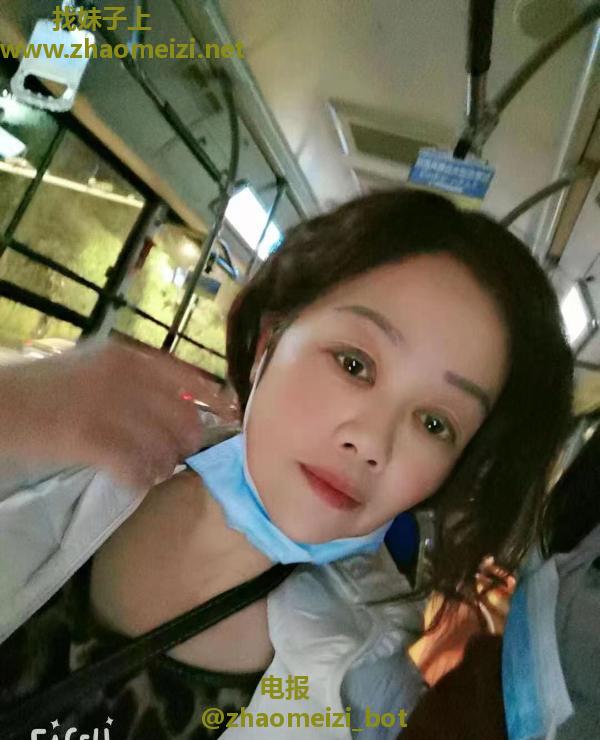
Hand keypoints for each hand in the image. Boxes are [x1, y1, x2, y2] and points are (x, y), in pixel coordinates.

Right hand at [0, 337, 230, 489]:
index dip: (213, 398)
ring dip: (164, 464)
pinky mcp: (90, 438)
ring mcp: (108, 406)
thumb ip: (135, 376)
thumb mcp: (93, 364)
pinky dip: (140, 479)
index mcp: (125, 356)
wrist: (0, 404)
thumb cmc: (45, 387)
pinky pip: (135, 467)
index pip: (186, 375)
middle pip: (181, 416)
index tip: (229, 415)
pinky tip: (135, 481)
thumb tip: (181, 400)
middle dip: (188, 442)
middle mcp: (124, 376)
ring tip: (154, 470)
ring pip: (162, 445)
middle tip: (181, 454)